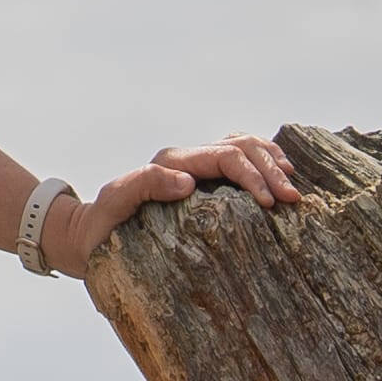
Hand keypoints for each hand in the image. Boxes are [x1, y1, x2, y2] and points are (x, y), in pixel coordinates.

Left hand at [25, 128, 314, 277]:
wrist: (87, 234)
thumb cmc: (101, 226)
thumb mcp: (114, 205)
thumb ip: (143, 186)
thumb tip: (188, 182)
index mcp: (172, 163)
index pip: (225, 157)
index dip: (253, 176)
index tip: (271, 204)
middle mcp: (185, 160)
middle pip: (241, 147)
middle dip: (271, 170)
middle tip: (294, 200)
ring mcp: (194, 168)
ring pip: (244, 146)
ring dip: (272, 162)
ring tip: (293, 186)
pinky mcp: (200, 180)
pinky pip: (239, 160)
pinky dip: (264, 164)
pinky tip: (281, 178)